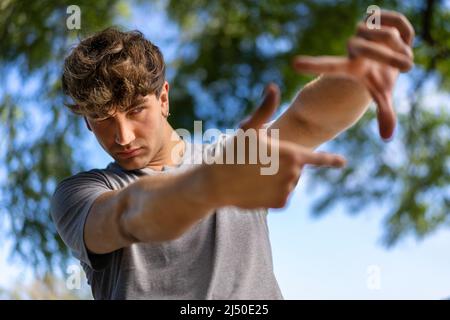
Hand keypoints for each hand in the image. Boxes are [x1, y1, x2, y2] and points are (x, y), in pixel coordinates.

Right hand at [211, 83, 346, 208]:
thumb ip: (265, 109)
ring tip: (255, 174)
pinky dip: (271, 191)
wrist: (218, 183)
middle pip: (295, 168)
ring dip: (276, 177)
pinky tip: (256, 186)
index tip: (343, 162)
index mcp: (292, 154)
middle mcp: (294, 174)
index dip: (331, 160)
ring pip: (288, 181)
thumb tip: (272, 86)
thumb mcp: (249, 128)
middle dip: (282, 164)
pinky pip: (281, 195)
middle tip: (259, 162)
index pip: (318, 158)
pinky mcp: (280, 203)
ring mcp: (288, 190)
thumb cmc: (233, 152)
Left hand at [293, 10, 414, 139]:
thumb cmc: (380, 78)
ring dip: (400, 47)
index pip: (328, 65)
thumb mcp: (382, 94)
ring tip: (401, 54)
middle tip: (407, 67)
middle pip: (364, 47)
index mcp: (350, 66)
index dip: (314, 65)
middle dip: (388, 57)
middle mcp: (353, 47)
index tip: (294, 64)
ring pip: (384, 34)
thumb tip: (387, 137)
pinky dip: (405, 29)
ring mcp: (363, 31)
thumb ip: (385, 114)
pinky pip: (397, 19)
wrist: (390, 55)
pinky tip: (403, 38)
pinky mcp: (377, 17)